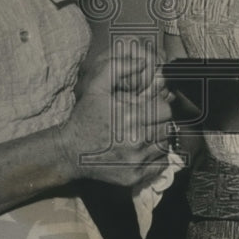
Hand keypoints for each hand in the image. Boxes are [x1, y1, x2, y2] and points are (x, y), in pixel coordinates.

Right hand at [61, 50, 173, 186]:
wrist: (71, 151)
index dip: (158, 107)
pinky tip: (141, 150)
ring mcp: (137, 161)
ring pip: (165, 145)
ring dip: (157, 139)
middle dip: (159, 122)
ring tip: (142, 134)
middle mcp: (136, 140)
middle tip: (144, 121)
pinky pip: (160, 164)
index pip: (165, 110)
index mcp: (130, 116)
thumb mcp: (96, 86)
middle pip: (168, 128)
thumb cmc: (86, 117)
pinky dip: (156, 157)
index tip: (147, 108)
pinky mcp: (136, 176)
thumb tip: (141, 62)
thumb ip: (118, 67)